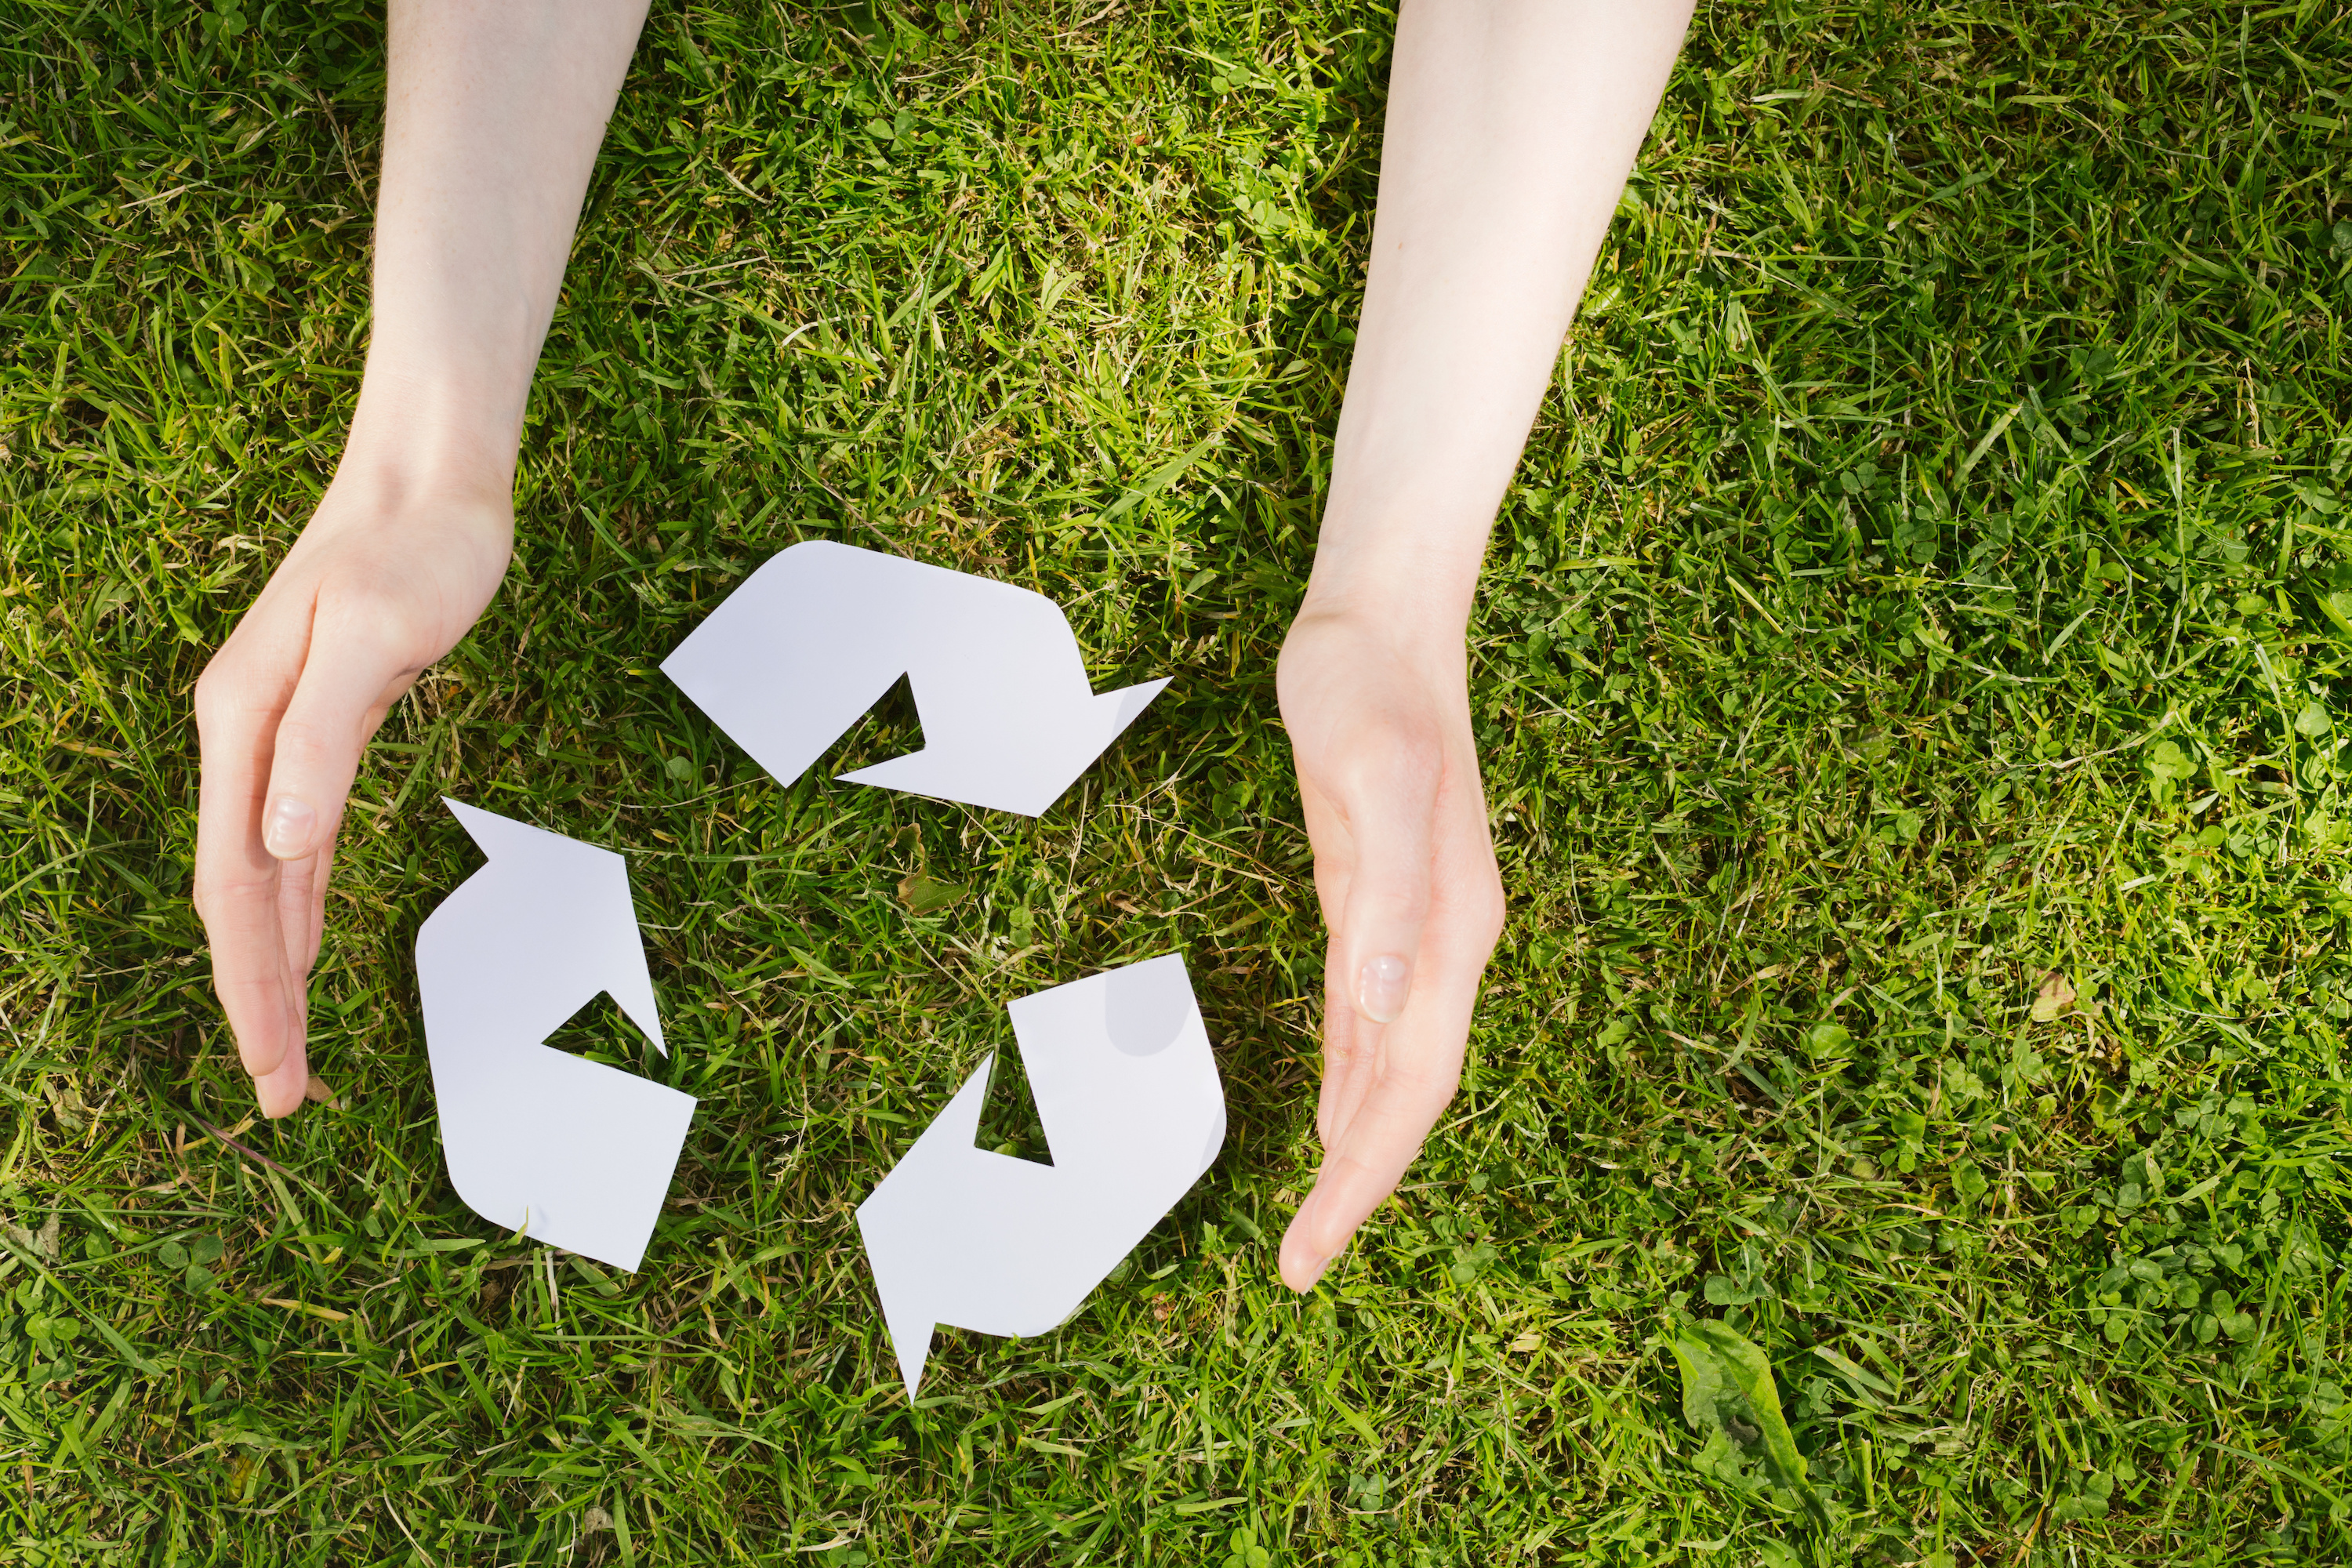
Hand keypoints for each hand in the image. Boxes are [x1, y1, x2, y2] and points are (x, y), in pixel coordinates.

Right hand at [193, 466, 510, 1116]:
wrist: (432, 478)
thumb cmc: (416, 544)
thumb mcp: (377, 634)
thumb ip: (323, 737)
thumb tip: (281, 836)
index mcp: (244, 724)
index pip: (237, 884)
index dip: (251, 983)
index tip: (273, 1065)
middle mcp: (247, 739)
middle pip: (240, 899)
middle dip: (256, 1000)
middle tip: (283, 1094)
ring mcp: (281, 739)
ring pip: (265, 881)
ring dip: (271, 967)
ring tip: (285, 1051)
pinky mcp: (325, 734)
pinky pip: (297, 847)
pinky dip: (296, 909)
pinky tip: (297, 951)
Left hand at [1274, 602, 1505, 1290]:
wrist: (1380, 620)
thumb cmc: (1372, 689)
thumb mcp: (1373, 778)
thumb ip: (1389, 894)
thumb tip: (1391, 1002)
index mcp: (1450, 931)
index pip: (1410, 1086)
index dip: (1365, 1176)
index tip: (1313, 1250)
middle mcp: (1441, 943)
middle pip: (1406, 1095)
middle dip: (1358, 1186)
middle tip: (1298, 1266)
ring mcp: (1413, 926)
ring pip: (1390, 1067)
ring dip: (1357, 1145)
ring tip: (1315, 1219)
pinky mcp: (1375, 901)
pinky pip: (1369, 1018)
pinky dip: (1352, 1078)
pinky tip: (1336, 1115)